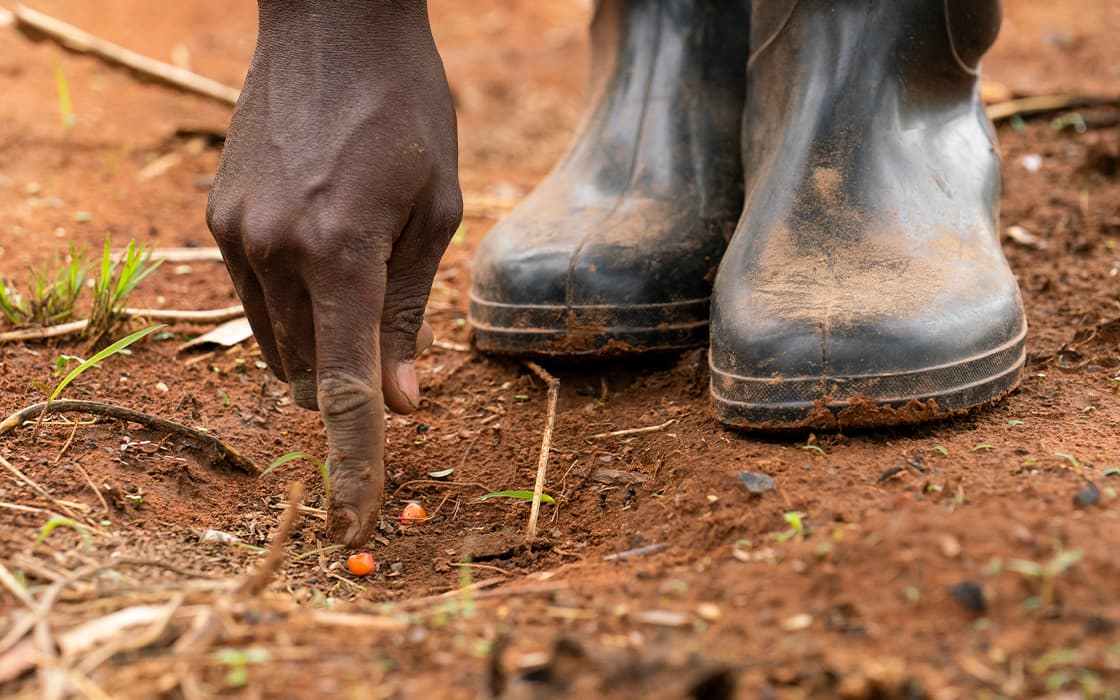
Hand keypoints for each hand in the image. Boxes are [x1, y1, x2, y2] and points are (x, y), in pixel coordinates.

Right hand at [206, 2, 460, 546]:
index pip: (348, 387)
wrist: (333, 23)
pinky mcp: (219, 218)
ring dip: (321, 347)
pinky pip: (254, 300)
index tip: (353, 519)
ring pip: (277, 345)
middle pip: (311, 375)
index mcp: (341, 251)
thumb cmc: (406, 109)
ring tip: (358, 273)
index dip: (356, 461)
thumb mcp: (435, 210)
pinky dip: (293, 307)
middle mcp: (274, 251)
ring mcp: (236, 235)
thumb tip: (403, 404)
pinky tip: (322, 249)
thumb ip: (409, 313)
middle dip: (352, 382)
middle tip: (393, 337)